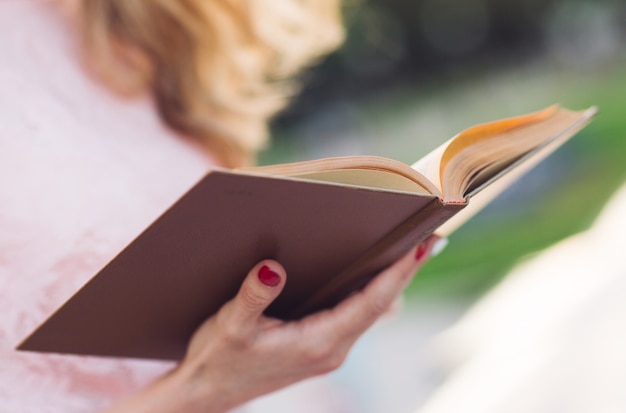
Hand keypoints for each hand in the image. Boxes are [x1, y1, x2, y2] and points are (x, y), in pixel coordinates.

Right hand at [103, 235, 440, 412]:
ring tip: (402, 248)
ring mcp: (328, 350)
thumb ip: (252, 297)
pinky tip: (365, 273)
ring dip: (388, 282)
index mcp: (318, 343)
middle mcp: (332, 349)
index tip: (423, 245)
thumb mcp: (230, 327)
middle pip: (380, 304)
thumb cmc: (216, 361)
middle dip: (403, 272)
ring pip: (371, 311)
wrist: (206, 394)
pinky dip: (369, 292)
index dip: (399, 273)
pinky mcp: (319, 347)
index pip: (371, 302)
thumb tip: (271, 267)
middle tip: (426, 237)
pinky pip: (356, 315)